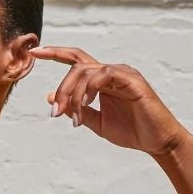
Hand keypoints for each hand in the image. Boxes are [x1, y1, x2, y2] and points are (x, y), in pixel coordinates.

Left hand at [27, 44, 192, 160]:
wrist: (158, 142)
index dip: (54, 53)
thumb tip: (50, 98)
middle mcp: (111, 72)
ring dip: (74, 94)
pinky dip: (90, 89)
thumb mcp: (97, 122)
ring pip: (87, 71)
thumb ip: (76, 109)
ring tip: (74, 117)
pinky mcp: (132, 79)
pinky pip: (104, 75)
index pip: (75, 60)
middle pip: (76, 67)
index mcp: (102, 79)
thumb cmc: (132, 131)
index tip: (35, 51)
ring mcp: (122, 73)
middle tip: (55, 112)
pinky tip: (87, 105)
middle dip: (61, 89)